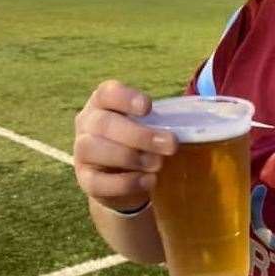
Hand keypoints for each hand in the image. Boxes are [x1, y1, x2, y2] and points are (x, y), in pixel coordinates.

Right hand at [74, 79, 177, 211]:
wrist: (127, 180)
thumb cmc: (142, 144)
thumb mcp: (151, 127)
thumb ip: (163, 123)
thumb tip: (193, 128)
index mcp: (103, 103)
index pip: (107, 93)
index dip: (126, 98)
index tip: (148, 107)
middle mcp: (87, 124)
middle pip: (104, 124)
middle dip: (140, 135)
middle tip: (170, 145)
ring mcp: (81, 152)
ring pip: (94, 149)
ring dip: (131, 157)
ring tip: (158, 164)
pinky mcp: (85, 180)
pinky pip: (98, 182)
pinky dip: (126, 182)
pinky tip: (148, 181)